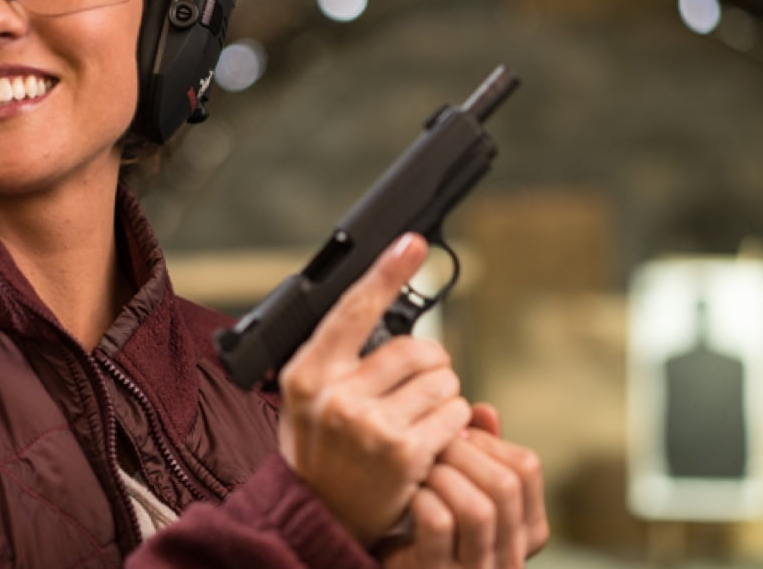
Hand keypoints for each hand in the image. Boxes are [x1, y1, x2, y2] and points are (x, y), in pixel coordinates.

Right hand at [278, 233, 471, 544]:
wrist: (319, 518)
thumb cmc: (318, 453)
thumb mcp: (307, 399)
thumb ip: (336, 357)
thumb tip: (378, 302)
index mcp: (308, 373)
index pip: (353, 308)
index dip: (386, 271)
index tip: (411, 243)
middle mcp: (335, 394)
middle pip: (416, 348)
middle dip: (430, 366)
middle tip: (415, 391)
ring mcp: (370, 424)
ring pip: (443, 380)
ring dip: (444, 397)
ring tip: (419, 421)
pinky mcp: (404, 452)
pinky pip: (455, 414)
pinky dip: (454, 425)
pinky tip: (431, 443)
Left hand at [379, 404, 549, 567]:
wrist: (401, 568)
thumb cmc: (432, 523)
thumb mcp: (463, 487)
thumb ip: (479, 451)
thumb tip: (484, 410)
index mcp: (528, 529)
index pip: (527, 467)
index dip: (488, 440)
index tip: (456, 434)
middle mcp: (512, 555)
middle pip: (506, 485)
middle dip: (463, 454)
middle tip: (433, 445)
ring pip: (478, 509)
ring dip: (444, 477)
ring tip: (422, 470)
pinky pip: (440, 524)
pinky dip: (422, 499)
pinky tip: (409, 495)